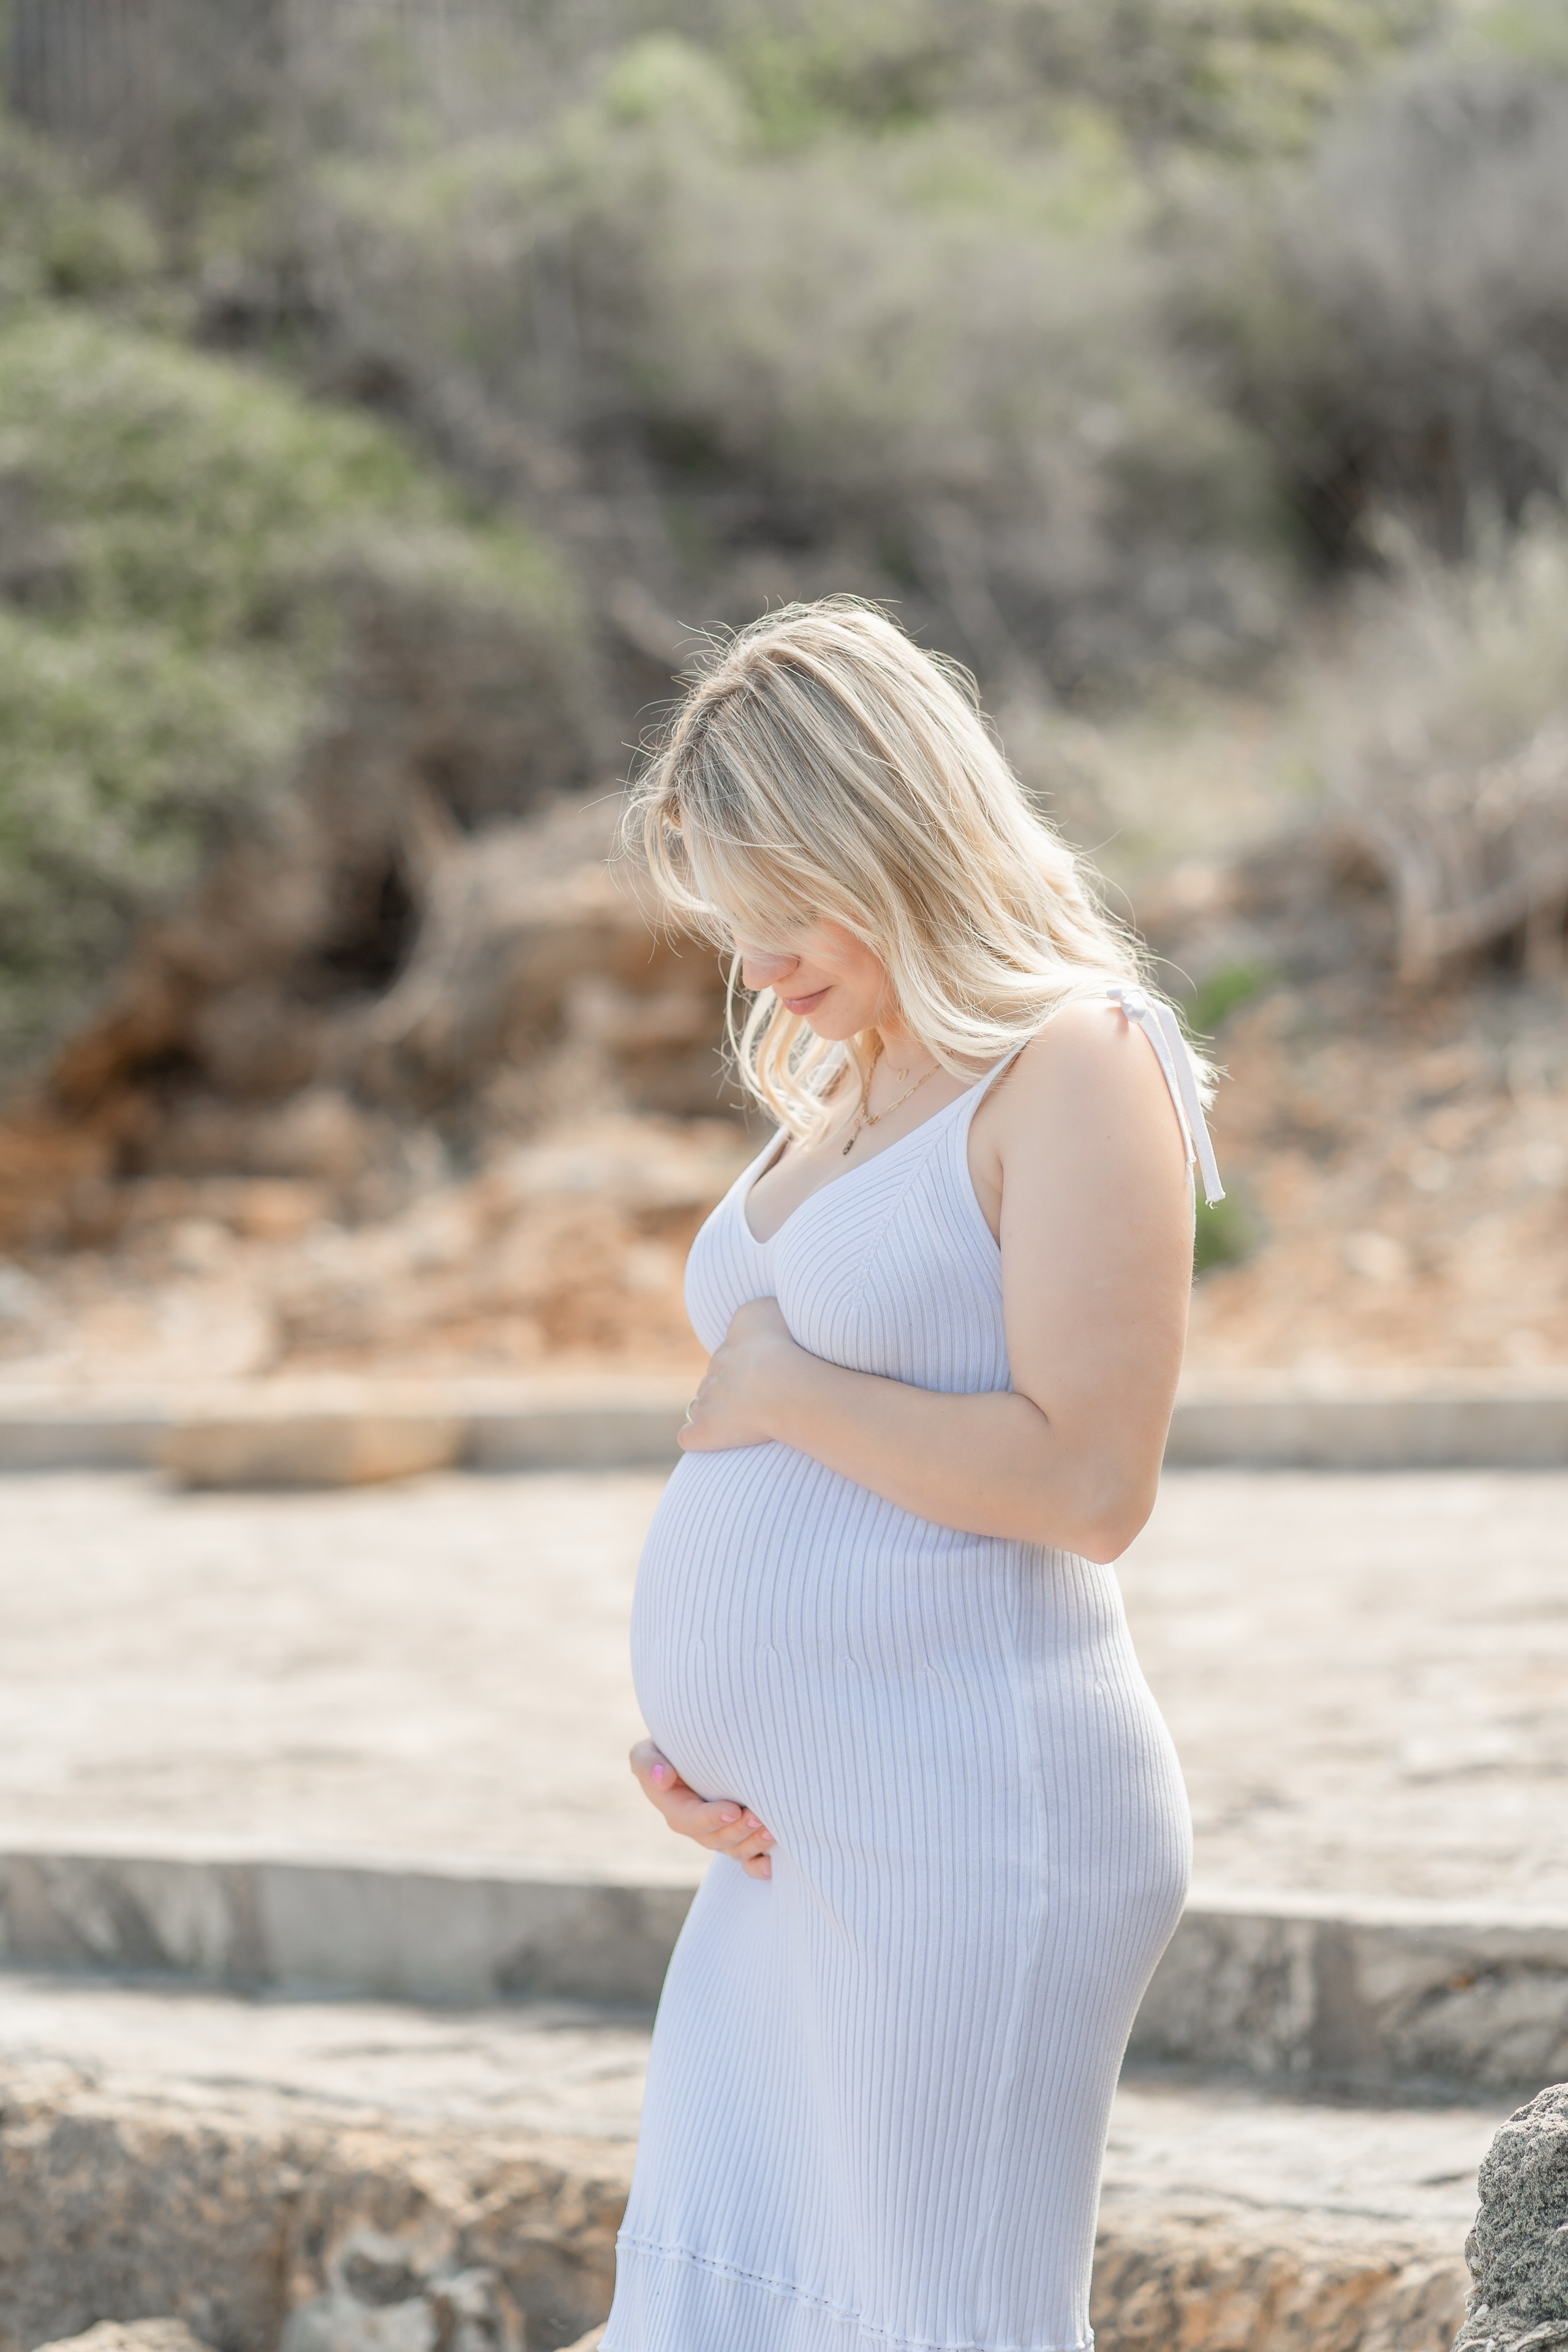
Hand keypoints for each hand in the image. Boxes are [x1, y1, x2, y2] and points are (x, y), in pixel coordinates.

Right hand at [630, 1737, 774, 1878]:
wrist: (690, 1754)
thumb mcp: (646, 1754)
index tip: (733, 1809)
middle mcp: (697, 1828)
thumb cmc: (665, 1754)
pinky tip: (770, 1863)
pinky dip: (757, 1866)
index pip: (692, 1821)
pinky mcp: (736, 1836)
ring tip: (772, 1830)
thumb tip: (663, 1778)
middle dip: (738, 1831)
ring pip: (734, 1850)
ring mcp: (718, 1834)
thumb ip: (648, 1764)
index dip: (712, 1819)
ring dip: (753, 1845)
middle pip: (717, 1839)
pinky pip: (745, 1860)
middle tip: (759, 1816)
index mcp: (676, 1811)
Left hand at [679, 1296, 803, 1452]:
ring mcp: (707, 1398)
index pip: (737, 1345)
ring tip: (743, 1422)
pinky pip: (690, 1435)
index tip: (771, 1371)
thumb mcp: (776, 1311)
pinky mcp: (704, 1428)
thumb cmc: (791, 1348)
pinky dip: (698, 1437)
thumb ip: (762, 1313)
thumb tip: (758, 1320)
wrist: (782, 1384)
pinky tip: (716, 1440)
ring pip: (703, 1402)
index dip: (752, 1361)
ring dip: (716, 1411)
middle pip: (718, 1375)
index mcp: (738, 1336)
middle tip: (764, 1399)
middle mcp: (717, 1364)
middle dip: (733, 1387)